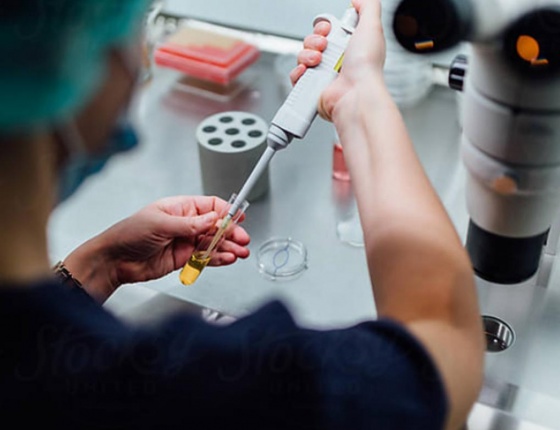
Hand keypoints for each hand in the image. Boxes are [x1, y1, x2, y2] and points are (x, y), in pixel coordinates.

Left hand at [64, 196, 249, 301]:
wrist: (114, 260)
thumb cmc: (129, 234)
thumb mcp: (161, 224)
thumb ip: (190, 224)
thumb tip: (212, 218)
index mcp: (180, 208)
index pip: (210, 206)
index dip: (226, 211)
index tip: (238, 216)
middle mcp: (185, 224)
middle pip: (216, 226)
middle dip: (231, 232)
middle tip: (242, 238)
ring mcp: (185, 242)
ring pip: (213, 243)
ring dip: (228, 247)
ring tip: (240, 251)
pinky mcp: (184, 259)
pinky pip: (205, 258)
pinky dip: (218, 258)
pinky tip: (227, 258)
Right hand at [290, 0, 385, 120]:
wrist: (356, 94)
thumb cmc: (366, 66)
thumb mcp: (372, 26)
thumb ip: (368, 7)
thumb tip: (357, 0)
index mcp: (349, 48)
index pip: (327, 32)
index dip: (323, 28)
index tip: (327, 30)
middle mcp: (337, 62)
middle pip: (312, 42)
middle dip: (313, 40)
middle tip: (323, 46)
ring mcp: (324, 76)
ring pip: (303, 58)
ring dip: (307, 55)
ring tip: (318, 61)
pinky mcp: (313, 89)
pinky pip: (296, 76)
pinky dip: (298, 72)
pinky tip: (308, 72)